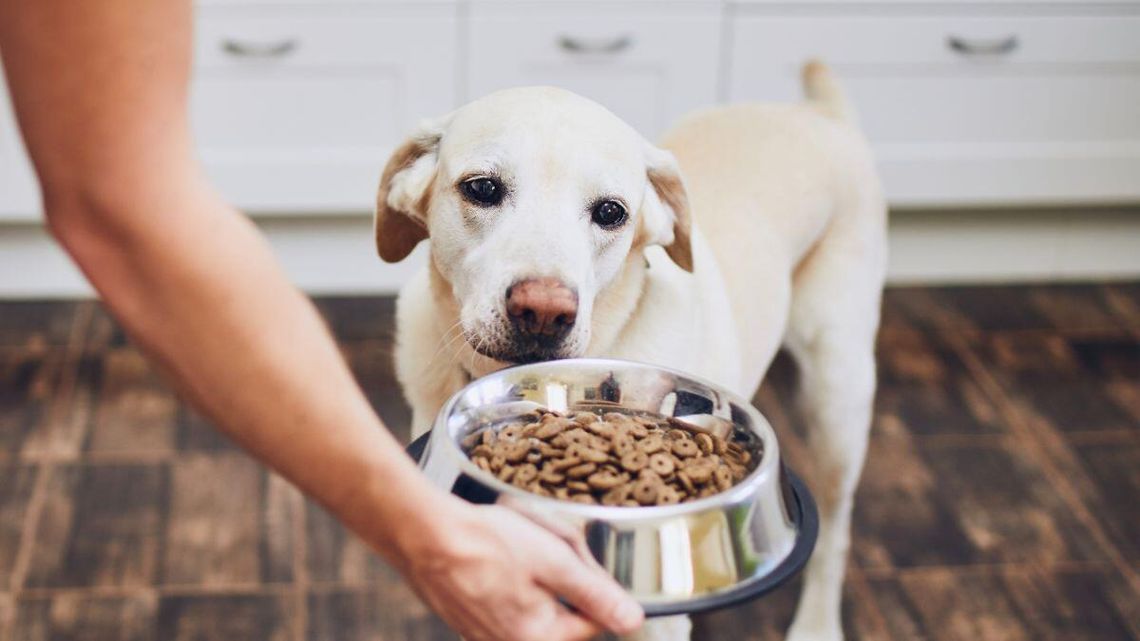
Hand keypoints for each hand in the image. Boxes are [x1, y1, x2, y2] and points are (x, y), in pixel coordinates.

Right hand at [399, 499, 643, 640]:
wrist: (424, 533)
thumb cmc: (485, 543)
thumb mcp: (554, 560)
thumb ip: (596, 594)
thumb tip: (633, 620)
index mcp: (540, 639)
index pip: (594, 619)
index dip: (590, 580)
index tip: (572, 555)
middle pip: (563, 611)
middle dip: (560, 575)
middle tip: (542, 542)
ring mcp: (487, 636)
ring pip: (535, 603)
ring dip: (534, 573)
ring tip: (515, 545)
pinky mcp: (470, 622)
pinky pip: (505, 600)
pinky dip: (508, 576)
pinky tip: (496, 554)